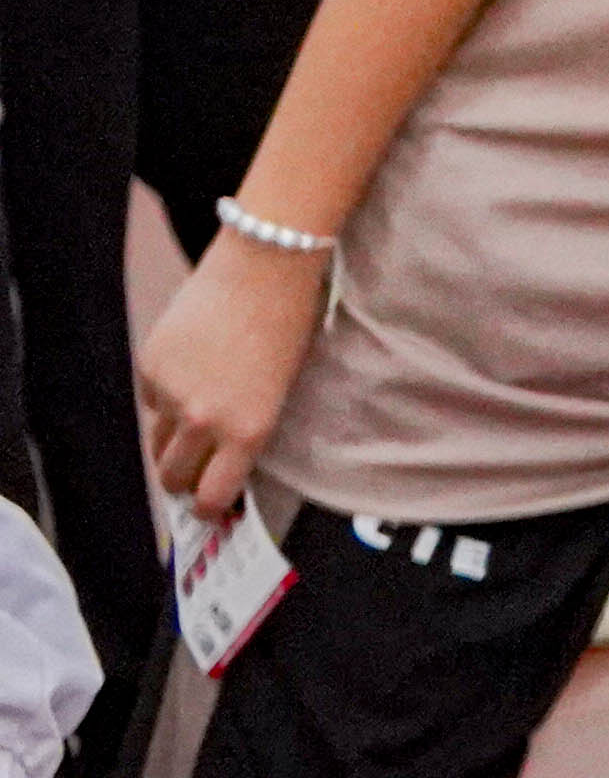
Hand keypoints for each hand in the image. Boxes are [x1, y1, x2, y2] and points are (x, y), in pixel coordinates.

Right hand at [140, 233, 333, 517]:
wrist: (264, 269)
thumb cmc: (290, 327)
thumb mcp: (282, 391)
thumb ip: (251, 429)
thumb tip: (226, 462)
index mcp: (248, 431)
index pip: (213, 496)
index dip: (209, 508)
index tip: (209, 508)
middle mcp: (205, 420)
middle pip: (173, 477)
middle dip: (182, 482)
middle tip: (192, 477)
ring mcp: (172, 393)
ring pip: (156, 443)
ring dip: (170, 446)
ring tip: (190, 434)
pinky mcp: (150, 365)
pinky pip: (150, 400)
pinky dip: (164, 399)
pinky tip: (190, 377)